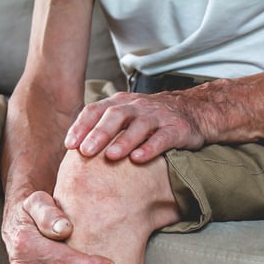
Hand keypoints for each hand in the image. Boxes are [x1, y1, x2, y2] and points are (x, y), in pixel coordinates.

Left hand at [64, 90, 206, 161]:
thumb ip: (103, 130)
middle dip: (99, 133)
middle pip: (115, 115)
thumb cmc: (150, 120)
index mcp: (120, 104)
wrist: (193, 111)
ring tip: (111, 156)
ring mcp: (157, 116)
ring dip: (124, 141)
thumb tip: (74, 153)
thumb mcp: (125, 118)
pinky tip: (139, 159)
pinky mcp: (176, 128)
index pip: (96, 110)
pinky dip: (150, 147)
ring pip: (139, 126)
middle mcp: (137, 107)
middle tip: (85, 151)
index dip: (81, 126)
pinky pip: (162, 137)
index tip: (70, 144)